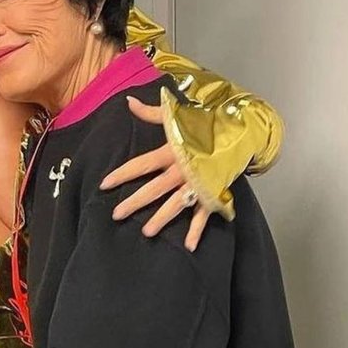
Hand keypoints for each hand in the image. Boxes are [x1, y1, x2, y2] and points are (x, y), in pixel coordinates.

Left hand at [100, 96, 210, 251]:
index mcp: (172, 150)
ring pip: (177, 203)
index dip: (122, 174)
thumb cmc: (206, 122)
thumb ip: (151, 113)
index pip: (141, 164)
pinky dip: (197, 230)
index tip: (104, 185)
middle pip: (155, 188)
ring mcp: (199, 183)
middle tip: (117, 215)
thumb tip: (128, 102)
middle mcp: (183, 169)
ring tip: (146, 232)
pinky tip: (189, 246)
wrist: (244, 129)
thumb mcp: (177, 115)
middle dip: (135, 202)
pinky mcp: (213, 192)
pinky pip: (204, 214)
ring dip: (162, 218)